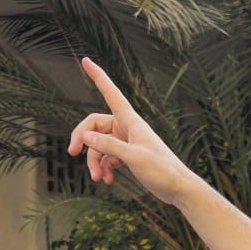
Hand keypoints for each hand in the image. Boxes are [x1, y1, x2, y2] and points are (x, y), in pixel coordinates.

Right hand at [67, 58, 198, 204]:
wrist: (178, 189)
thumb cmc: (163, 170)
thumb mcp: (134, 158)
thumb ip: (109, 146)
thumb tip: (85, 137)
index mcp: (131, 121)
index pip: (111, 93)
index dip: (99, 77)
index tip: (86, 60)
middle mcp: (127, 128)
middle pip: (94, 125)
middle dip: (83, 140)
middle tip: (72, 153)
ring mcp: (126, 142)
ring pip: (99, 145)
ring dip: (94, 161)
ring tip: (98, 178)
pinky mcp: (127, 156)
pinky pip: (107, 157)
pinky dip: (104, 168)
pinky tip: (107, 180)